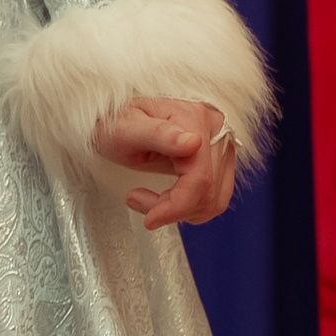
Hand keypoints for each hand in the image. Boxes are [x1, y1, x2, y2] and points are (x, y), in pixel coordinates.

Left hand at [92, 94, 237, 231]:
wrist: (116, 116)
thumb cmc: (116, 120)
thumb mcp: (125, 128)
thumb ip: (159, 134)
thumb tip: (192, 143)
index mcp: (194, 119)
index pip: (200, 177)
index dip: (177, 206)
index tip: (151, 219)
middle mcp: (215, 130)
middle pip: (209, 191)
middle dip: (173, 208)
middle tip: (139, 200)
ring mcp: (219, 145)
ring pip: (215, 199)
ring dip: (182, 210)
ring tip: (151, 200)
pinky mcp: (217, 159)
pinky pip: (215, 196)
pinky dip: (190, 206)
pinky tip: (167, 198)